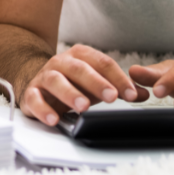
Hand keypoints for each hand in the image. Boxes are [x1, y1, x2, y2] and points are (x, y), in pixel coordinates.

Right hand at [20, 44, 144, 125]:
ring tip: (83, 107)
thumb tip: (142, 94)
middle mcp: (61, 62)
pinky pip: (35, 99)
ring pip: (56, 81)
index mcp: (80, 55)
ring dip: (70, 93)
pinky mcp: (30, 93)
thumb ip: (119, 88)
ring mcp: (44, 76)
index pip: (102, 63)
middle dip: (97, 83)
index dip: (118, 78)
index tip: (131, 94)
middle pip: (80, 69)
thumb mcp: (97, 84)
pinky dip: (43, 109)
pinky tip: (54, 119)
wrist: (38, 83)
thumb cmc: (72, 83)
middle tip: (112, 97)